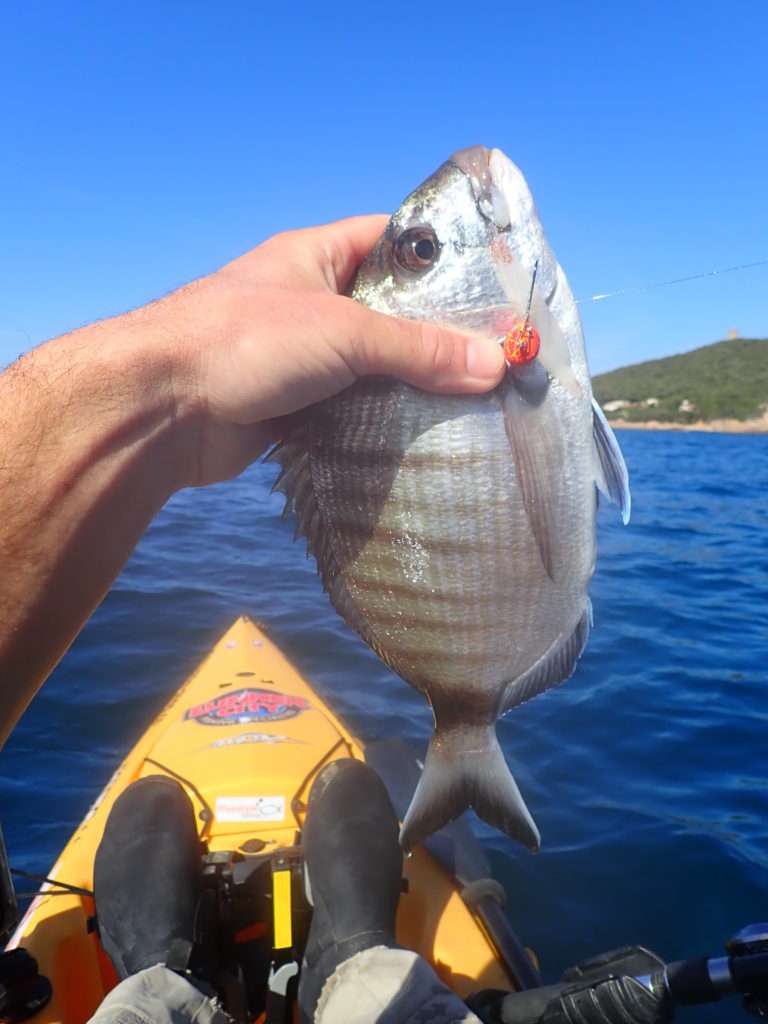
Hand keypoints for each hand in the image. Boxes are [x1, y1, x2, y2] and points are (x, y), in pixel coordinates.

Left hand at [163, 215, 504, 486]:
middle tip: (496, 357)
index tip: (493, 284)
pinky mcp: (293, 408)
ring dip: (411, 386)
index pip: (391, 242)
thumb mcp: (343, 332)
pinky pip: (350, 411)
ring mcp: (300, 358)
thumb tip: (495, 365)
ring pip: (371, 368)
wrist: (161, 411)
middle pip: (388, 313)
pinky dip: (381, 422)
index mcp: (316, 256)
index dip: (440, 258)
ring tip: (475, 402)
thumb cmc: (246, 342)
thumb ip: (417, 348)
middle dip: (435, 334)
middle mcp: (310, 302)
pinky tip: (425, 437)